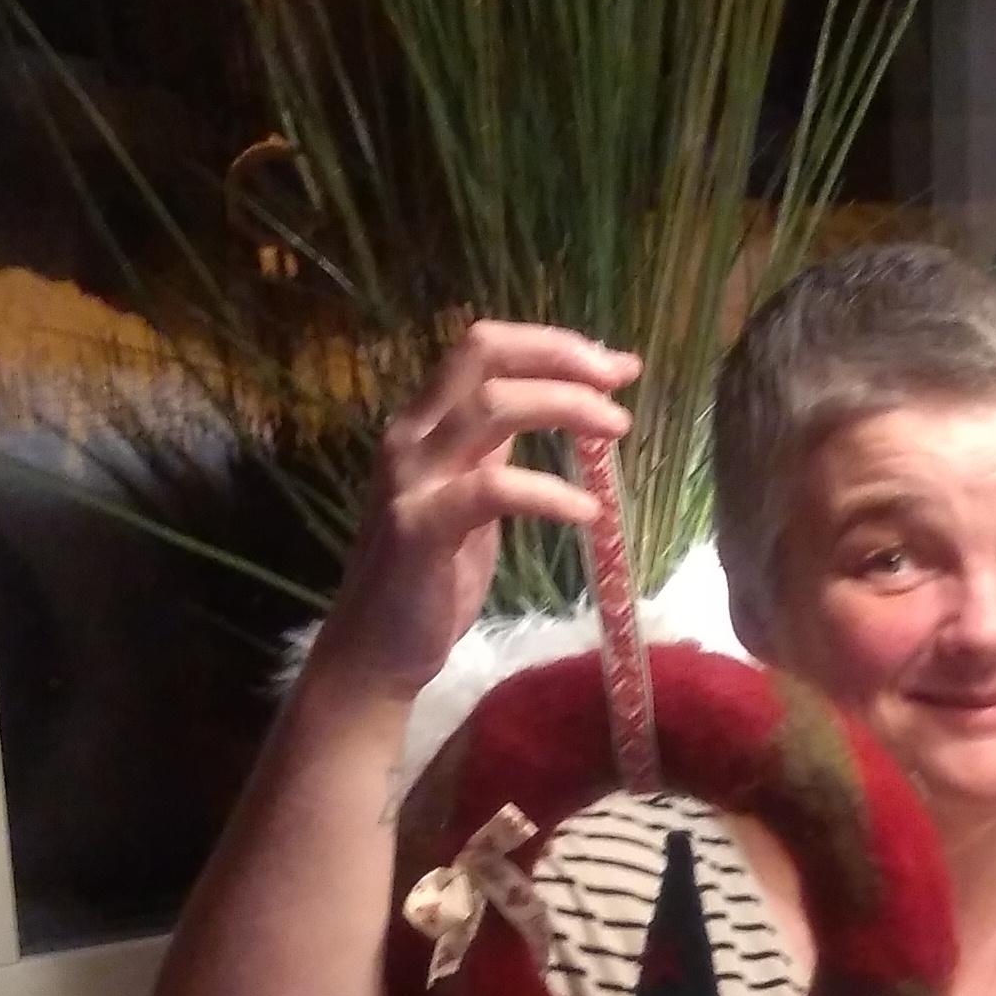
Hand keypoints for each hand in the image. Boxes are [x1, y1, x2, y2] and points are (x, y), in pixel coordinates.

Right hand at [314, 322, 641, 703]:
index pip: (486, 350)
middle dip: (559, 355)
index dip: (552, 345)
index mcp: (425, 423)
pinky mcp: (421, 528)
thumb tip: (554, 404)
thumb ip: (495, 449)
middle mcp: (412, 436)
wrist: (375, 651)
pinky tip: (589, 512)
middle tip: (620, 377)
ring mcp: (412, 479)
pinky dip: (549, 492)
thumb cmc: (428, 578)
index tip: (615, 363)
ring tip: (617, 429)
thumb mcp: (468, 498)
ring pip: (491, 407)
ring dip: (564, 405)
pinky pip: (494, 490)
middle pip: (483, 354)